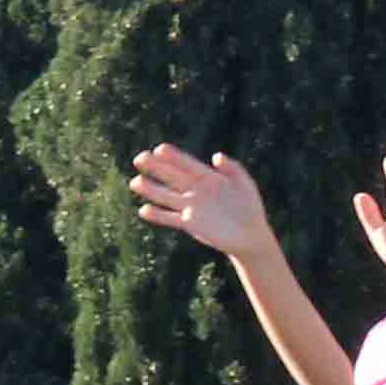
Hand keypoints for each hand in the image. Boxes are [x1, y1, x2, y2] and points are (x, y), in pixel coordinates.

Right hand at [128, 142, 275, 260]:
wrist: (250, 235)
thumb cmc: (249, 207)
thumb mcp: (245, 184)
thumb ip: (232, 168)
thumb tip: (216, 156)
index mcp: (209, 177)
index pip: (188, 164)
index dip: (174, 157)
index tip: (159, 149)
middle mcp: (196, 190)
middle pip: (173, 177)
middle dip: (157, 168)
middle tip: (139, 158)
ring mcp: (192, 207)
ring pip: (167, 197)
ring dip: (151, 190)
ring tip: (135, 182)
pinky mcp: (191, 224)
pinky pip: (171, 218)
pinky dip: (158, 215)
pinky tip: (144, 210)